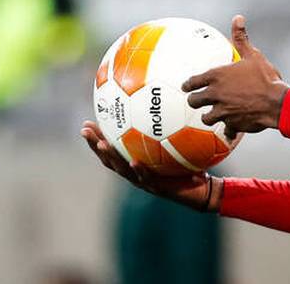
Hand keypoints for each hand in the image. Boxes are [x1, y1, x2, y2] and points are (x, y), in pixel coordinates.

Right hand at [80, 120, 219, 211]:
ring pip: (122, 169)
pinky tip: (134, 161)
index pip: (111, 150)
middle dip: (95, 145)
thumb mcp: (177, 143)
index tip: (86, 123)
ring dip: (111, 157)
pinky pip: (147, 178)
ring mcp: (145, 182)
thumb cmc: (190, 164)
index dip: (97, 139)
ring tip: (102, 144)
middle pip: (109, 159)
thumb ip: (169, 127)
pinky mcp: (159, 189)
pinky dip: (139, 170)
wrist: (203, 190)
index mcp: (135, 161)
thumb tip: (168, 99)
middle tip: (85, 130)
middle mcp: (136, 172)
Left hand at [183, 14, 289, 138]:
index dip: (187, 84)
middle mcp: (216, 95)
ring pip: (206, 118)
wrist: (277, 102)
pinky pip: (227, 130)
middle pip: (194, 101)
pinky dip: (229, 132)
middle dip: (194, 100)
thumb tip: (237, 18)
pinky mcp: (233, 124)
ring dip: (208, 117)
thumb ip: (241, 38)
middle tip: (196, 100)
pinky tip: (230, 133)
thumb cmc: (265, 77)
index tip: (185, 86)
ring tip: (210, 116)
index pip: (193, 81)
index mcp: (217, 77)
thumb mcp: (253, 55)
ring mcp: (223, 111)